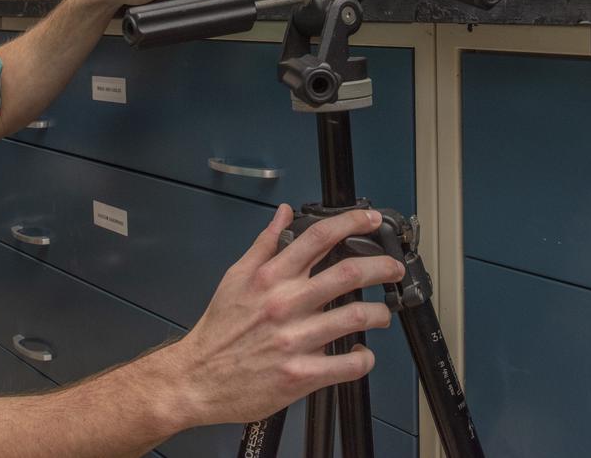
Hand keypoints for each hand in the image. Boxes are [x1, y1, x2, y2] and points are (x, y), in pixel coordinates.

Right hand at [164, 205, 403, 426]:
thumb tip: (284, 213)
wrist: (197, 378)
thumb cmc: (219, 330)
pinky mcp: (300, 375)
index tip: (371, 220)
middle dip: (382, 267)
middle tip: (393, 269)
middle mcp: (285, 304)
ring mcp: (294, 340)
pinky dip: (363, 358)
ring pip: (355, 317)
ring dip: (379, 314)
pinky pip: (347, 365)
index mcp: (270, 277)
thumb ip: (264, 244)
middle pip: (348, 273)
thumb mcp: (236, 277)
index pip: (318, 237)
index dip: (352, 223)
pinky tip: (361, 353)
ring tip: (381, 314)